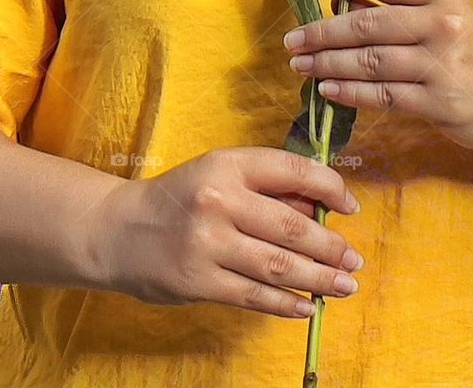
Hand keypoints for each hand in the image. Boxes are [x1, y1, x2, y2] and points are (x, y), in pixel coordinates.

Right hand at [88, 147, 363, 318]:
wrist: (119, 230)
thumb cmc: (182, 198)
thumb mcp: (220, 175)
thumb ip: (266, 189)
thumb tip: (322, 211)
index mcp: (228, 164)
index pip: (292, 170)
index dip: (330, 187)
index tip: (350, 206)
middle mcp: (219, 200)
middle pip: (292, 226)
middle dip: (331, 246)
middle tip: (354, 260)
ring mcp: (208, 243)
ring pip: (278, 266)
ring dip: (319, 279)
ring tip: (343, 285)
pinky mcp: (198, 282)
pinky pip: (254, 296)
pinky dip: (286, 305)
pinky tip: (307, 308)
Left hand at [285, 0, 472, 152]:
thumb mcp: (451, 15)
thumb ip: (403, 6)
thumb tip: (343, 0)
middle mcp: (443, 24)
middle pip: (366, 24)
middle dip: (321, 32)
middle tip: (292, 39)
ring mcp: (441, 64)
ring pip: (369, 61)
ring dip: (327, 64)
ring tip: (301, 66)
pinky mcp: (438, 102)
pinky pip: (382, 95)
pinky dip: (350, 93)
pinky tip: (328, 90)